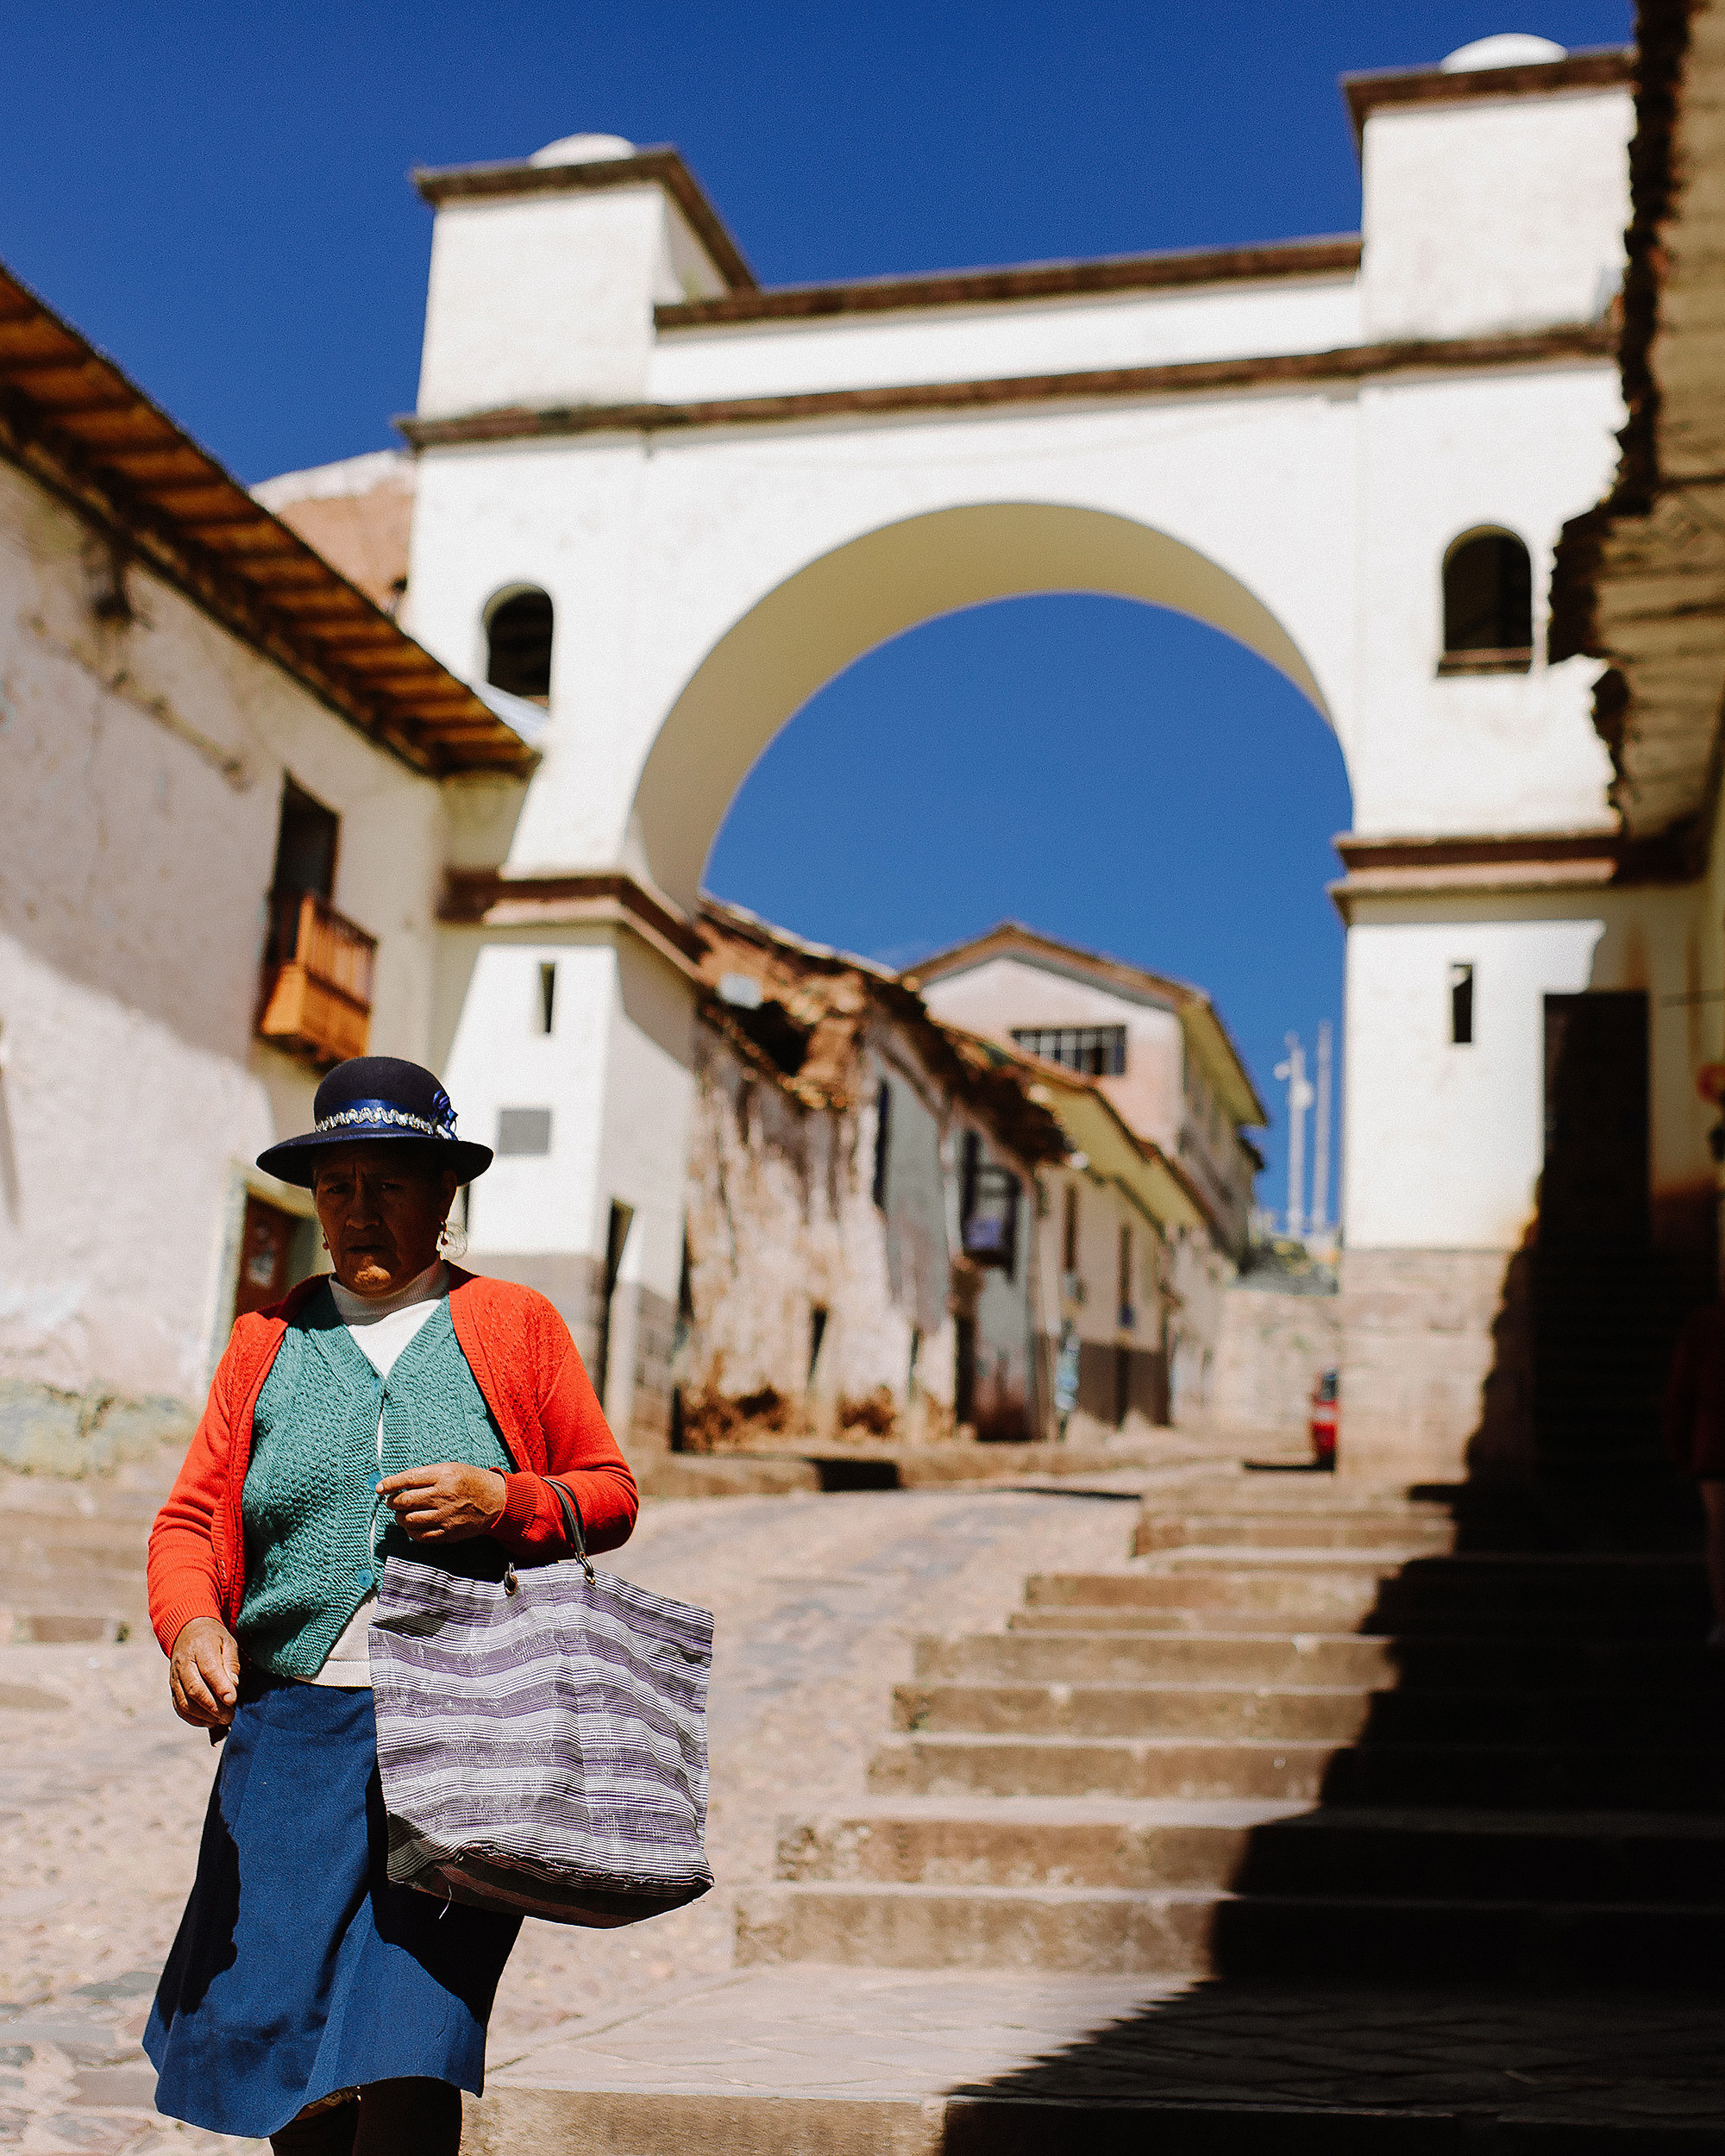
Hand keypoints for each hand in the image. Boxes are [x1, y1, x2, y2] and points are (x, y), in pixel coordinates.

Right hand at [170, 1617, 239, 1728]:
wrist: (188, 1631)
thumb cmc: (213, 1639)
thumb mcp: (228, 1642)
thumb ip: (231, 1663)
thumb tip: (233, 1686)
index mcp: (200, 1648)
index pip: (209, 1670)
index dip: (221, 1687)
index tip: (233, 1700)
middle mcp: (184, 1664)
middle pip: (195, 1690)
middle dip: (213, 1707)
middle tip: (230, 1716)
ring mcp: (175, 1677)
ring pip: (185, 1702)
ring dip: (203, 1715)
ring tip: (222, 1720)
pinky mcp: (173, 1688)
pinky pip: (179, 1707)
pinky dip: (193, 1718)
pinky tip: (209, 1721)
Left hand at [377, 1462, 507, 1543]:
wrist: (496, 1501)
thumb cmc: (470, 1481)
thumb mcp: (451, 1469)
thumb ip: (426, 1476)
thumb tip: (399, 1485)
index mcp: (443, 1476)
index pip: (408, 1479)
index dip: (390, 1484)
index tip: (380, 1488)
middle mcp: (442, 1496)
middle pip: (405, 1501)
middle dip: (392, 1502)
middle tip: (391, 1501)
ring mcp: (445, 1516)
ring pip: (409, 1520)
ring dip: (399, 1517)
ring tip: (401, 1514)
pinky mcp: (448, 1532)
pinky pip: (421, 1536)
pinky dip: (411, 1531)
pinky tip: (412, 1526)